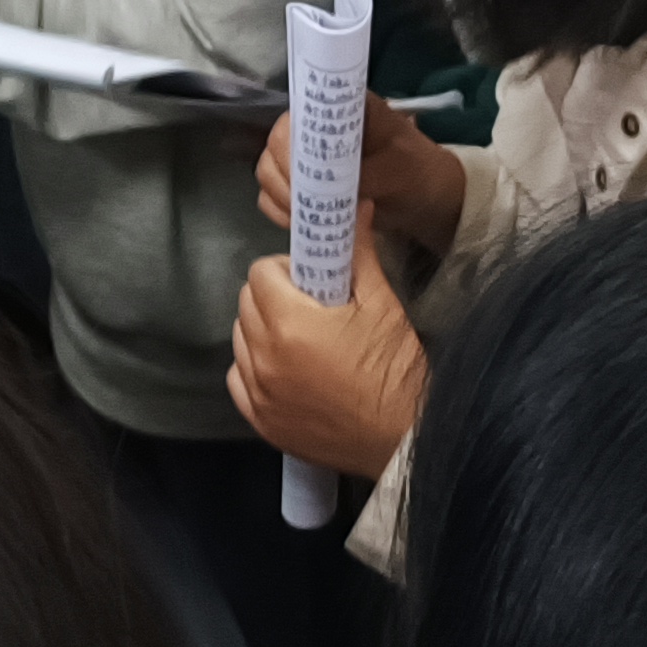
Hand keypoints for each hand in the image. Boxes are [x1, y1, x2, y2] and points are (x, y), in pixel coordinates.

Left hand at [228, 202, 426, 481]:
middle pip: (246, 303)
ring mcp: (259, 393)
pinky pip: (239, 379)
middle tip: (312, 308)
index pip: (260, 273)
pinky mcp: (262, 422)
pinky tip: (288, 370)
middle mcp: (264, 357)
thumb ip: (358, 252)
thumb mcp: (382, 305)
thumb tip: (355, 206)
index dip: (286, 270)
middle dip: (274, 297)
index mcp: (289, 323)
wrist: (406, 439)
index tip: (313, 282)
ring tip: (303, 341)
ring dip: (263, 332)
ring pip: (240, 339)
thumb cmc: (396, 370)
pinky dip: (255, 368)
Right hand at [254, 92, 468, 259]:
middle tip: (309, 204)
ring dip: (282, 196)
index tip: (307, 177)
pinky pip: (271, 196)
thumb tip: (330, 188)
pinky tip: (303, 225)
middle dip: (287, 177)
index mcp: (338, 107)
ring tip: (308, 217)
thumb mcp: (398, 168)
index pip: (298, 116)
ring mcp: (302, 156)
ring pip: (268, 171)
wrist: (423, 194)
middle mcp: (314, 126)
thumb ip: (365, 175)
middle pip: (275, 144)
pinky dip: (280, 212)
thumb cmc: (413, 170)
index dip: (293, 145)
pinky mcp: (299, 184)